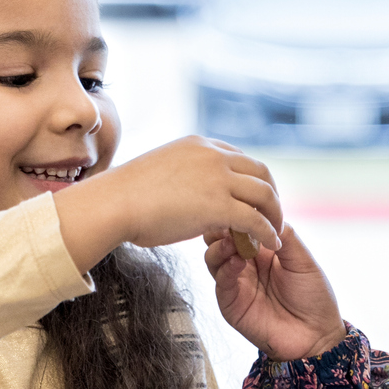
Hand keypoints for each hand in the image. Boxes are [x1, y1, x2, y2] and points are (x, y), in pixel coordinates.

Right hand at [53, 137, 282, 273]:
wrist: (113, 203)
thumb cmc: (126, 195)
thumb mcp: (162, 172)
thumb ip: (184, 177)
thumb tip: (188, 194)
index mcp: (199, 145)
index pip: (239, 158)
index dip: (251, 180)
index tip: (253, 199)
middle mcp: (213, 155)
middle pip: (260, 171)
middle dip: (271, 194)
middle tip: (272, 215)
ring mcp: (218, 178)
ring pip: (265, 193)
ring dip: (274, 214)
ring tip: (275, 232)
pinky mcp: (219, 204)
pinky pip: (255, 219)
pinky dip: (268, 232)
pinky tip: (270, 243)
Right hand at [202, 222, 346, 361]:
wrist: (317, 335)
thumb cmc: (314, 297)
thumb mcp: (303, 259)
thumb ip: (285, 235)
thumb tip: (265, 212)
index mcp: (263, 251)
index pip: (240, 227)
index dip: (238, 215)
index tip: (239, 205)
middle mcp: (245, 264)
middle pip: (220, 240)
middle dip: (222, 228)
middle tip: (229, 221)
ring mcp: (236, 284)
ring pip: (214, 258)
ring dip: (220, 247)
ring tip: (231, 241)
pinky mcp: (231, 304)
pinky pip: (221, 282)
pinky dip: (225, 269)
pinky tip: (236, 261)